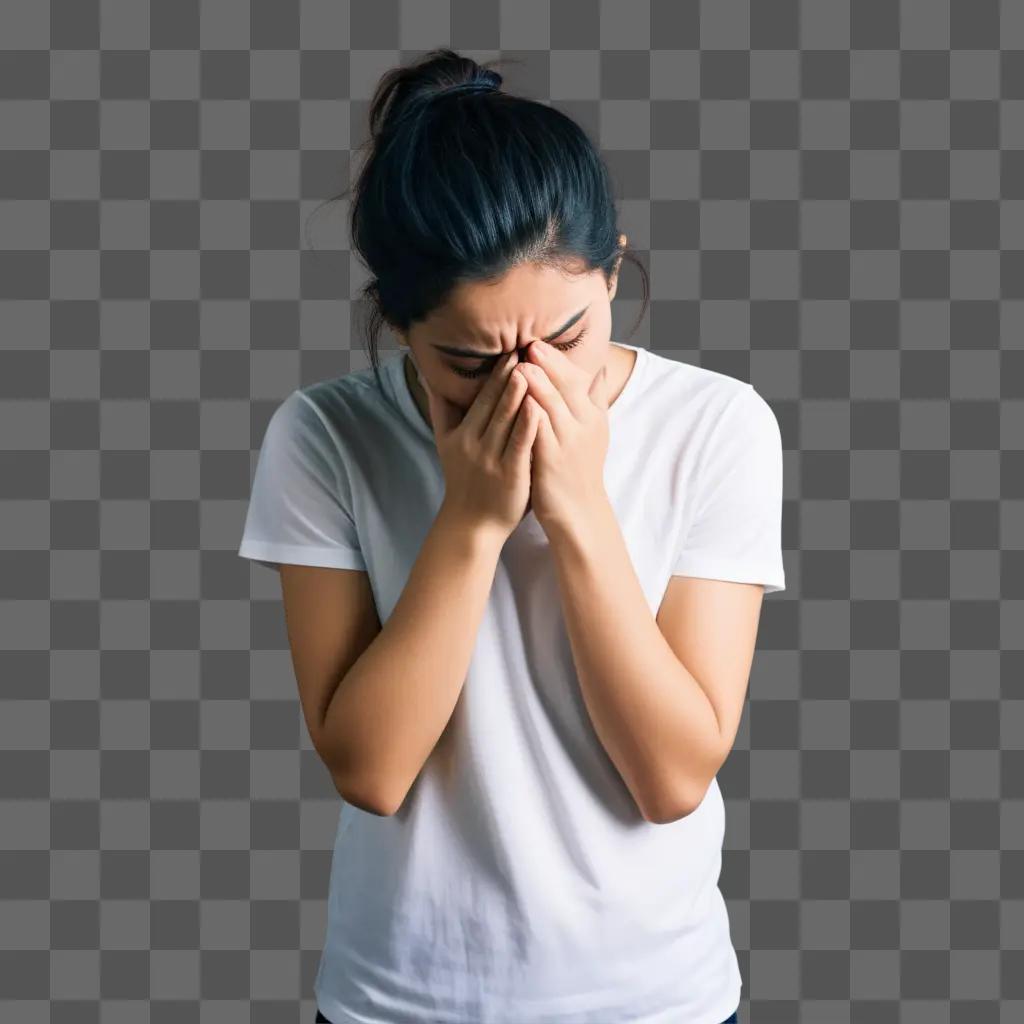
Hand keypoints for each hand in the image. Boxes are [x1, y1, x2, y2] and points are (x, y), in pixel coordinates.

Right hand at [422, 351, 539, 541]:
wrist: (471, 524)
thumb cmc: (465, 481)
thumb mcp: (446, 443)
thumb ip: (442, 410)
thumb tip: (429, 377)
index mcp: (461, 432)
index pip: (481, 396)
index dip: (496, 372)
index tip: (510, 347)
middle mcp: (474, 441)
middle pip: (493, 402)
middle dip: (508, 374)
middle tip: (523, 346)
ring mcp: (491, 457)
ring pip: (505, 419)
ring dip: (517, 392)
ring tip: (529, 367)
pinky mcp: (509, 473)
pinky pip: (519, 444)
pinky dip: (527, 424)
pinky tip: (537, 406)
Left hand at [514, 340, 611, 534]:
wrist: (578, 512)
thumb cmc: (578, 469)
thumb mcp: (594, 432)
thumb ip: (595, 400)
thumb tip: (599, 369)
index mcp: (592, 416)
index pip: (578, 379)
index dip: (558, 360)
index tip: (539, 341)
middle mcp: (584, 425)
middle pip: (567, 386)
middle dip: (548, 364)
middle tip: (530, 343)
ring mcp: (569, 442)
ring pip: (553, 406)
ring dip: (537, 384)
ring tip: (521, 365)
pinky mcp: (552, 460)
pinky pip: (540, 432)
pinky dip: (530, 414)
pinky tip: (516, 402)